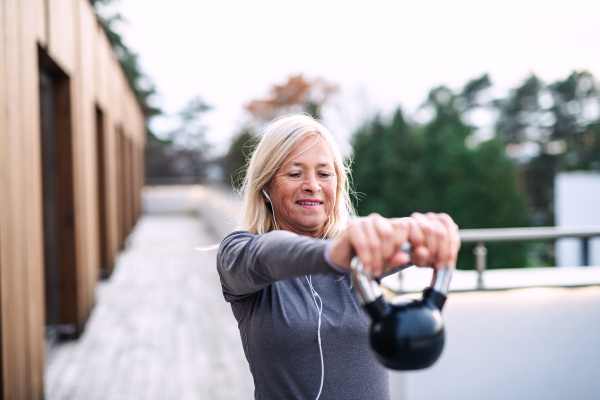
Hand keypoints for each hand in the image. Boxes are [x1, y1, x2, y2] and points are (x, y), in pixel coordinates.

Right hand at [328, 213, 459, 276]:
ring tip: (373, 270)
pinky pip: (364, 244)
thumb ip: (396, 260)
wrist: (342, 259)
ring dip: (376, 259)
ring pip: (377, 241)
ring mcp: (365, 222)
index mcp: (391, 225)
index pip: (407, 225)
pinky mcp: (352, 228)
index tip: (407, 258)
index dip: (408, 242)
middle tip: (382, 269)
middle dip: (388, 254)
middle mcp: (379, 221)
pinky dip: (366, 259)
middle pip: (392, 234)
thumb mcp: (385, 262)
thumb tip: (406, 257)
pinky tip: (365, 267)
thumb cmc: (368, 259)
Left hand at [409, 212, 459, 270]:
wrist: (423, 251)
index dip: (429, 251)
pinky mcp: (443, 218)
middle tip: (442, 264)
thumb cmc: (417, 256)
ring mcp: (430, 216)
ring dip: (447, 250)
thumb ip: (418, 257)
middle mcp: (417, 218)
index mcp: (406, 226)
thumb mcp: (415, 260)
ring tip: (447, 263)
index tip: (435, 264)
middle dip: (439, 251)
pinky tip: (451, 257)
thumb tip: (424, 252)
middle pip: (431, 232)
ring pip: (443, 232)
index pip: (418, 236)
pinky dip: (453, 245)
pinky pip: (452, 230)